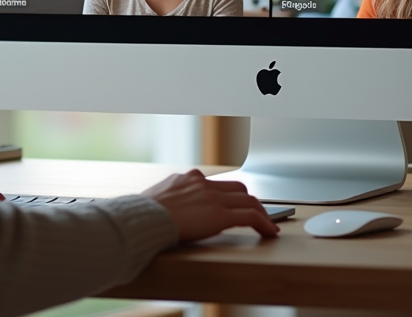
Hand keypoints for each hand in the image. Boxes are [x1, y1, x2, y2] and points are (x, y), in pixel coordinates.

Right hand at [141, 169, 278, 240]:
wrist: (142, 218)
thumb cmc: (141, 215)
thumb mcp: (154, 200)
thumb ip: (167, 200)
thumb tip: (163, 211)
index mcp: (186, 179)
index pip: (214, 183)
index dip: (227, 195)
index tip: (231, 204)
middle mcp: (202, 183)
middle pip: (237, 188)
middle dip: (248, 201)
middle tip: (256, 214)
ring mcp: (212, 197)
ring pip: (248, 200)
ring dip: (261, 212)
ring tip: (268, 225)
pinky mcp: (219, 214)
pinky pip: (250, 216)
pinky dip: (264, 223)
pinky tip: (270, 232)